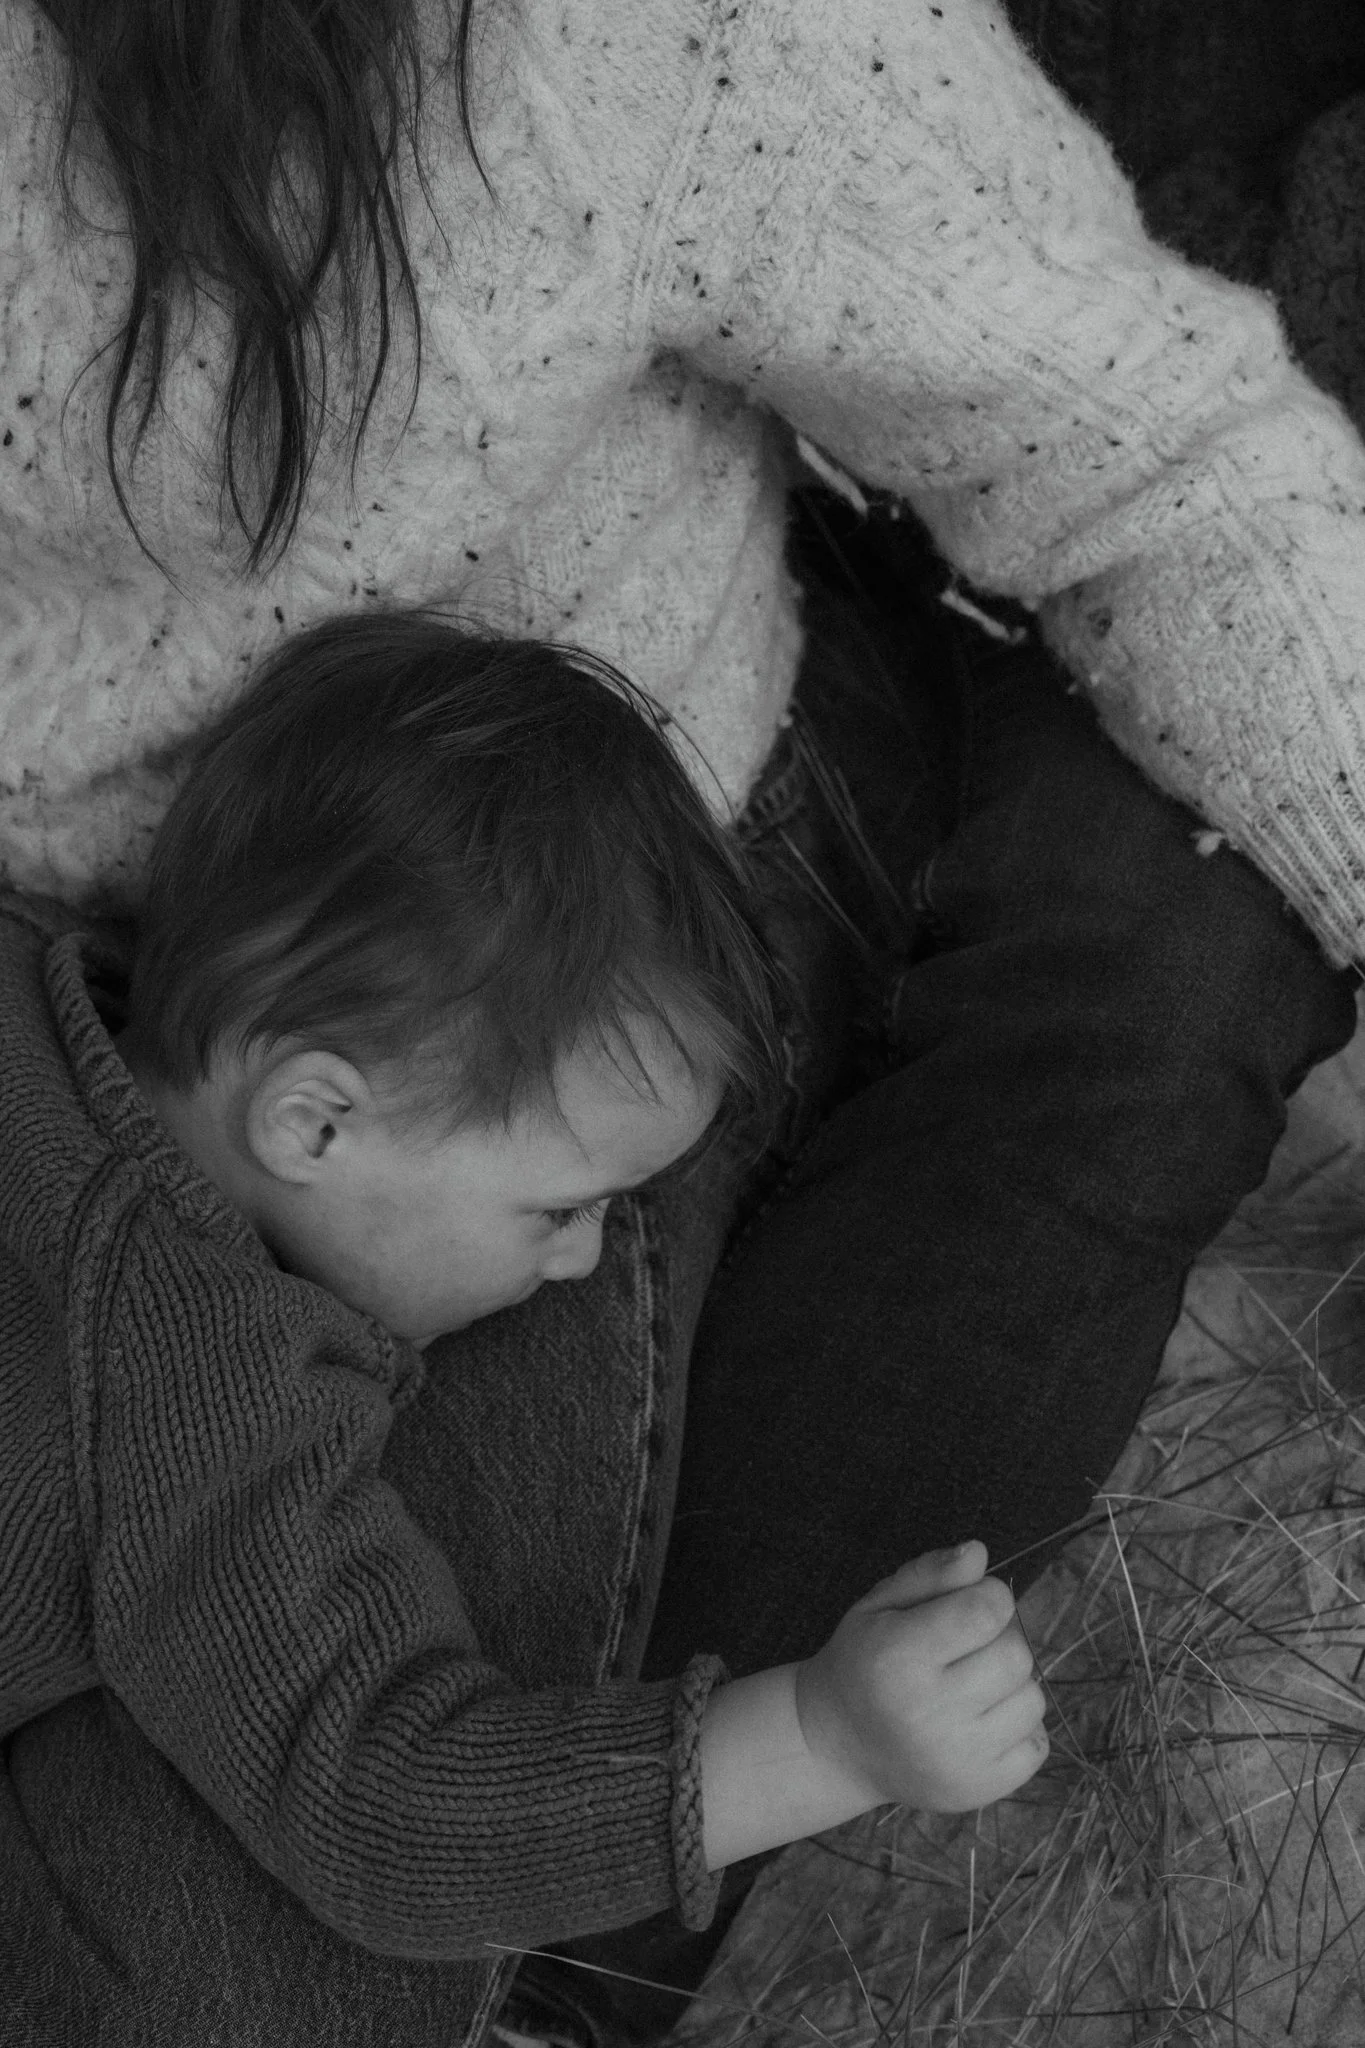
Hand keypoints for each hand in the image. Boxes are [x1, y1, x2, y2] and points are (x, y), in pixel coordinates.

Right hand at [793, 1541, 1047, 1812]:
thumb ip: (931, 1574)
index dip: (989, 1596)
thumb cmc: (863, 1661)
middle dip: (1000, 1640)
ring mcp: (958, 1758)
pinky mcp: (979, 1790)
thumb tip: (981, 1554)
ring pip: (1032, 1699)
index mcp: (899, 1656)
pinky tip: (980, 1721)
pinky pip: (1037, 1744)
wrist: (838, 1745)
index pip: (986, 1611)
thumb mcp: (880, 1604)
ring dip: (1011, 1685)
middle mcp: (930, 1712)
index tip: (972, 1603)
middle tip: (968, 1647)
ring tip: (972, 1686)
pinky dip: (1017, 1727)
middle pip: (1016, 1656)